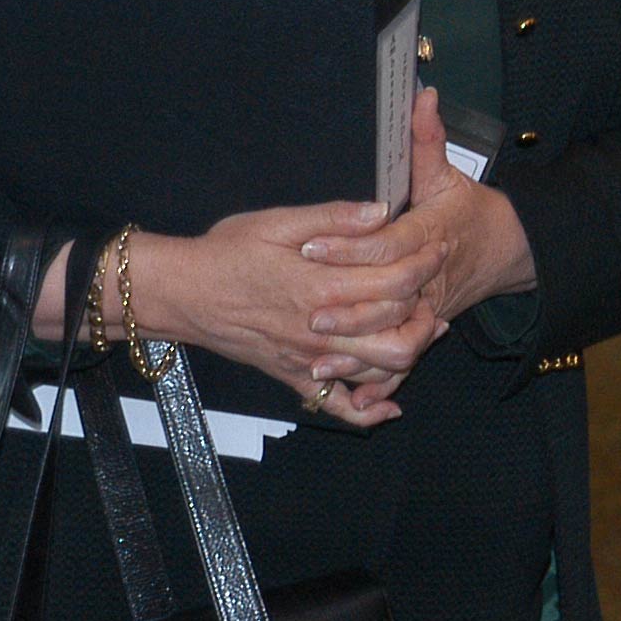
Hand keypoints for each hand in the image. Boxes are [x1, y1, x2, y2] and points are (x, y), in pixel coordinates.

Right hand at [123, 202, 449, 428]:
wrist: (182, 294)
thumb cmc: (226, 252)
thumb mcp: (278, 222)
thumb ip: (334, 218)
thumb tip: (381, 211)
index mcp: (322, 286)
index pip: (396, 282)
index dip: (425, 263)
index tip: (438, 246)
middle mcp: (322, 330)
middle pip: (401, 335)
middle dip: (428, 312)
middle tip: (436, 287)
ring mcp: (310, 360)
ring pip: (380, 372)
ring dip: (410, 353)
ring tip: (424, 327)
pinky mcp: (296, 378)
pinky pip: (340, 408)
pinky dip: (369, 409)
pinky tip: (388, 402)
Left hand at [298, 88, 537, 389]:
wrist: (509, 251)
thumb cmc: (471, 210)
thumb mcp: (449, 172)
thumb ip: (428, 138)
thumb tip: (422, 95)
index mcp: (430, 235)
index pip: (387, 243)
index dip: (349, 246)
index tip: (311, 245)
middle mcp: (429, 278)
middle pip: (388, 298)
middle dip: (347, 305)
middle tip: (306, 308)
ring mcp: (430, 309)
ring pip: (396, 339)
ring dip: (357, 351)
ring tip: (315, 354)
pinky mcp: (424, 331)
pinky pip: (402, 362)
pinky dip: (376, 381)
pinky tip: (345, 389)